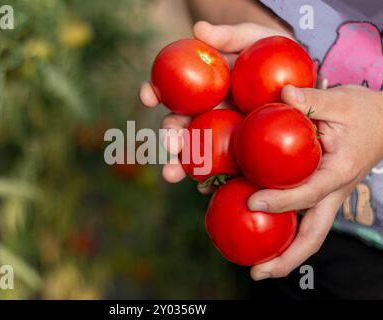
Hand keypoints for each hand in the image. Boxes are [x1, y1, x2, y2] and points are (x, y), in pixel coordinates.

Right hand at [139, 21, 291, 190]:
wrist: (301, 79)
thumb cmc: (274, 53)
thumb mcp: (256, 38)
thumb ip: (229, 35)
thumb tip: (198, 28)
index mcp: (201, 88)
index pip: (171, 90)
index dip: (155, 91)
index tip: (148, 94)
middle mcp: (204, 113)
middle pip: (178, 126)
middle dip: (169, 136)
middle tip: (170, 144)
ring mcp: (220, 135)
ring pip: (194, 151)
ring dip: (179, 164)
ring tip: (173, 175)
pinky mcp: (238, 153)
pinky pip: (221, 168)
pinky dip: (210, 179)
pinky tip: (206, 187)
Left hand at [249, 84, 382, 279]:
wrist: (382, 123)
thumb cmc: (363, 113)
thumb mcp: (340, 102)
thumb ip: (312, 99)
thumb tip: (283, 93)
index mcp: (338, 172)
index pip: (309, 192)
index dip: (282, 200)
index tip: (253, 203)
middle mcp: (331, 193)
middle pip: (312, 235)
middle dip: (287, 259)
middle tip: (256, 273)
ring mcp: (325, 198)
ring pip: (306, 234)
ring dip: (282, 254)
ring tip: (253, 269)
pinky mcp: (317, 194)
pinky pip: (299, 218)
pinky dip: (280, 231)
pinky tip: (254, 230)